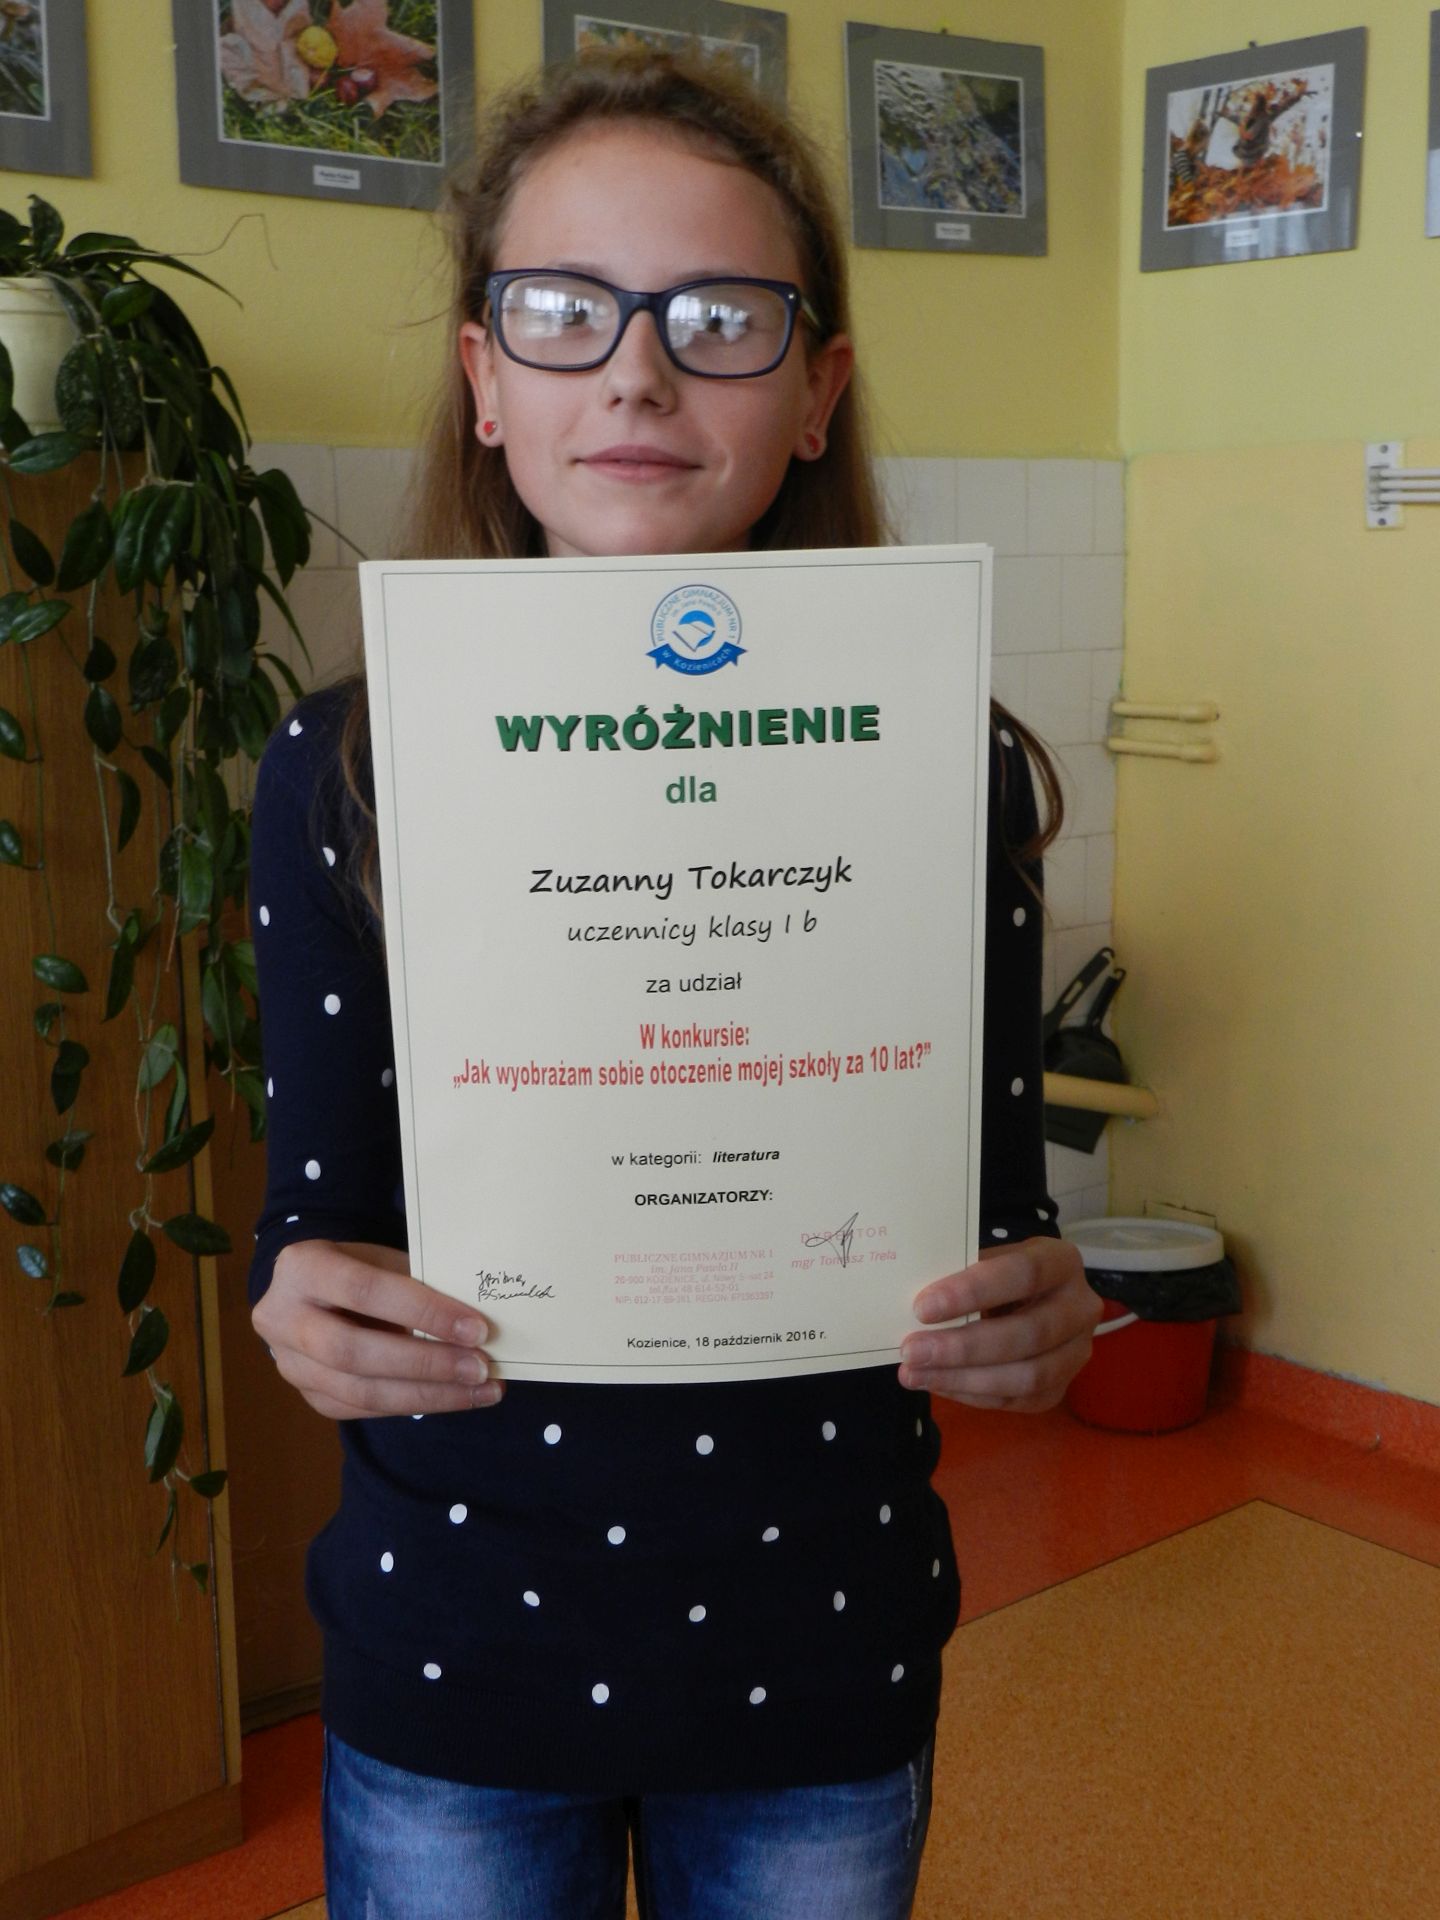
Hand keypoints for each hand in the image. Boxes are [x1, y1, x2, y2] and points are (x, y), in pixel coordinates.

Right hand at [253, 1239, 504, 1420]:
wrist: (307, 1290)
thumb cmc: (357, 1266)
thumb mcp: (381, 1258)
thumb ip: (416, 1283)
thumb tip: (476, 1321)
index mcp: (303, 1268)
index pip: (366, 1292)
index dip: (424, 1312)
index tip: (477, 1329)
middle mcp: (283, 1319)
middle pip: (355, 1352)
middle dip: (426, 1364)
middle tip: (481, 1369)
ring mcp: (289, 1364)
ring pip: (359, 1392)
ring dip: (427, 1395)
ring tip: (478, 1390)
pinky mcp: (306, 1395)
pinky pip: (362, 1410)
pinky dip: (411, 1404)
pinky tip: (451, 1398)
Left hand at [899, 1236, 1101, 1411]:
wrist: (1032, 1297)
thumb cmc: (999, 1273)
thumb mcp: (987, 1259)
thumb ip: (960, 1273)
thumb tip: (912, 1304)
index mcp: (1062, 1261)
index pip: (1023, 1274)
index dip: (973, 1291)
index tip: (923, 1307)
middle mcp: (1080, 1308)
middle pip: (1028, 1334)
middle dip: (962, 1346)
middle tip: (911, 1349)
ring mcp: (1076, 1352)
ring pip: (1027, 1376)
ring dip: (963, 1378)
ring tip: (914, 1374)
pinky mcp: (1060, 1387)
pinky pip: (1017, 1400)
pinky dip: (971, 1394)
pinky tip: (936, 1383)